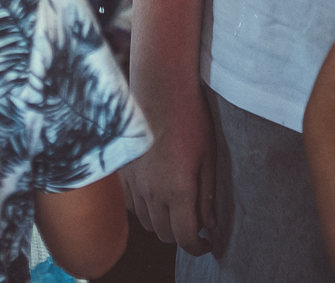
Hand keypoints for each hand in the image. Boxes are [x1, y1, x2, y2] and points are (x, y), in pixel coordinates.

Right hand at [123, 82, 214, 253]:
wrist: (160, 87)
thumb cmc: (190, 119)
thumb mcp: (209, 158)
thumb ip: (207, 195)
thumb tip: (210, 224)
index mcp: (177, 191)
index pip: (185, 238)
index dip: (199, 247)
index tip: (208, 243)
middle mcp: (152, 192)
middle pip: (164, 234)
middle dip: (182, 236)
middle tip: (195, 224)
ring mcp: (134, 183)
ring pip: (146, 222)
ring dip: (163, 223)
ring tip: (177, 210)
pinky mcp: (124, 171)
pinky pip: (132, 204)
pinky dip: (145, 209)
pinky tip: (156, 195)